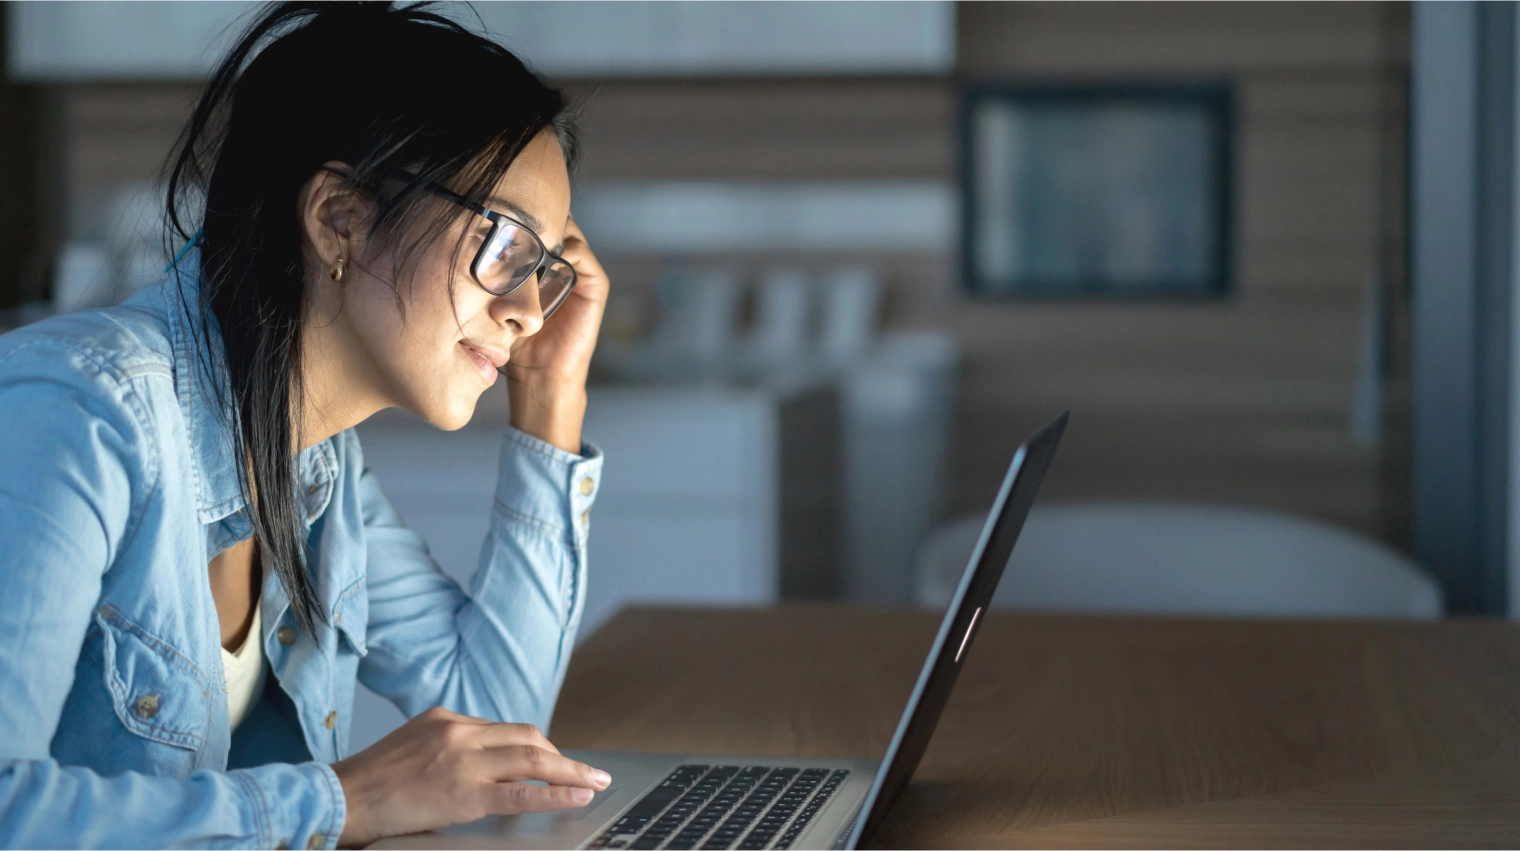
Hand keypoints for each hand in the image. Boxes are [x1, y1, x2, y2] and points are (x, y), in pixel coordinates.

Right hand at [331, 707, 610, 846]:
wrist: (341, 798)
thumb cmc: (371, 783)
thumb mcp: (412, 747)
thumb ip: (446, 748)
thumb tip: (480, 763)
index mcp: (446, 718)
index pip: (504, 728)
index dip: (535, 746)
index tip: (554, 759)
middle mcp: (460, 731)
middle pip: (527, 737)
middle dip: (561, 756)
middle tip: (586, 771)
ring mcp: (465, 759)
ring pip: (533, 758)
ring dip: (571, 770)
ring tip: (595, 780)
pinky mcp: (465, 792)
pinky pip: (523, 792)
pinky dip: (557, 793)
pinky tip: (579, 794)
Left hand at [504, 215, 606, 452]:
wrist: (538, 375)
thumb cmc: (511, 339)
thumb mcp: (493, 297)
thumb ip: (488, 270)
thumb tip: (463, 236)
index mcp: (540, 260)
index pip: (530, 221)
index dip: (512, 212)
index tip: (490, 210)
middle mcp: (563, 261)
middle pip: (549, 220)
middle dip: (529, 215)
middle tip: (505, 212)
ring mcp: (581, 270)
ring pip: (566, 230)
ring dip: (544, 230)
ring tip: (519, 235)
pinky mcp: (595, 285)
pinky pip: (581, 254)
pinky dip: (562, 249)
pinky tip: (537, 258)